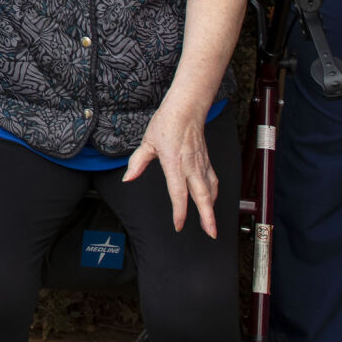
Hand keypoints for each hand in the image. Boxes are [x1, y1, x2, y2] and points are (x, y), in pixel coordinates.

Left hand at [124, 100, 218, 237]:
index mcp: (174, 163)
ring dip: (212, 207)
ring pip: (210, 189)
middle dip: (207, 216)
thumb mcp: (147, 142)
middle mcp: (190, 166)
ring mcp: (200, 163)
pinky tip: (211, 200)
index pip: (178, 193)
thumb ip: (138, 163)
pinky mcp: (206, 160)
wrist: (186, 108)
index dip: (180, 211)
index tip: (179, 225)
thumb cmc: (167, 122)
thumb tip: (128, 178)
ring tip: (210, 224)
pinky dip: (213, 193)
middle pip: (202, 195)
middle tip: (211, 233)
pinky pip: (212, 180)